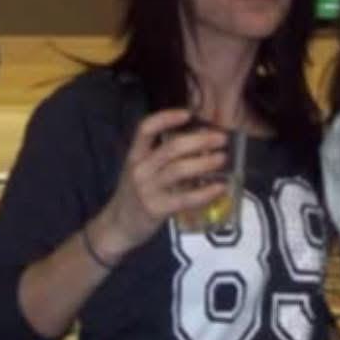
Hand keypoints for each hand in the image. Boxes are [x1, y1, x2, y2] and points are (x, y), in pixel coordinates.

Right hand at [98, 108, 227, 255]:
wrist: (117, 226)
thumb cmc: (136, 194)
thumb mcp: (142, 170)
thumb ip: (163, 157)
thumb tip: (201, 143)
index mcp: (135, 155)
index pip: (146, 129)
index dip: (166, 118)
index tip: (188, 113)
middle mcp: (139, 169)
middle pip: (171, 148)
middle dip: (200, 141)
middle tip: (221, 139)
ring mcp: (147, 189)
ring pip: (179, 170)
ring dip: (205, 162)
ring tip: (222, 158)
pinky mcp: (156, 209)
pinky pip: (185, 198)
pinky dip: (205, 192)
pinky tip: (220, 187)